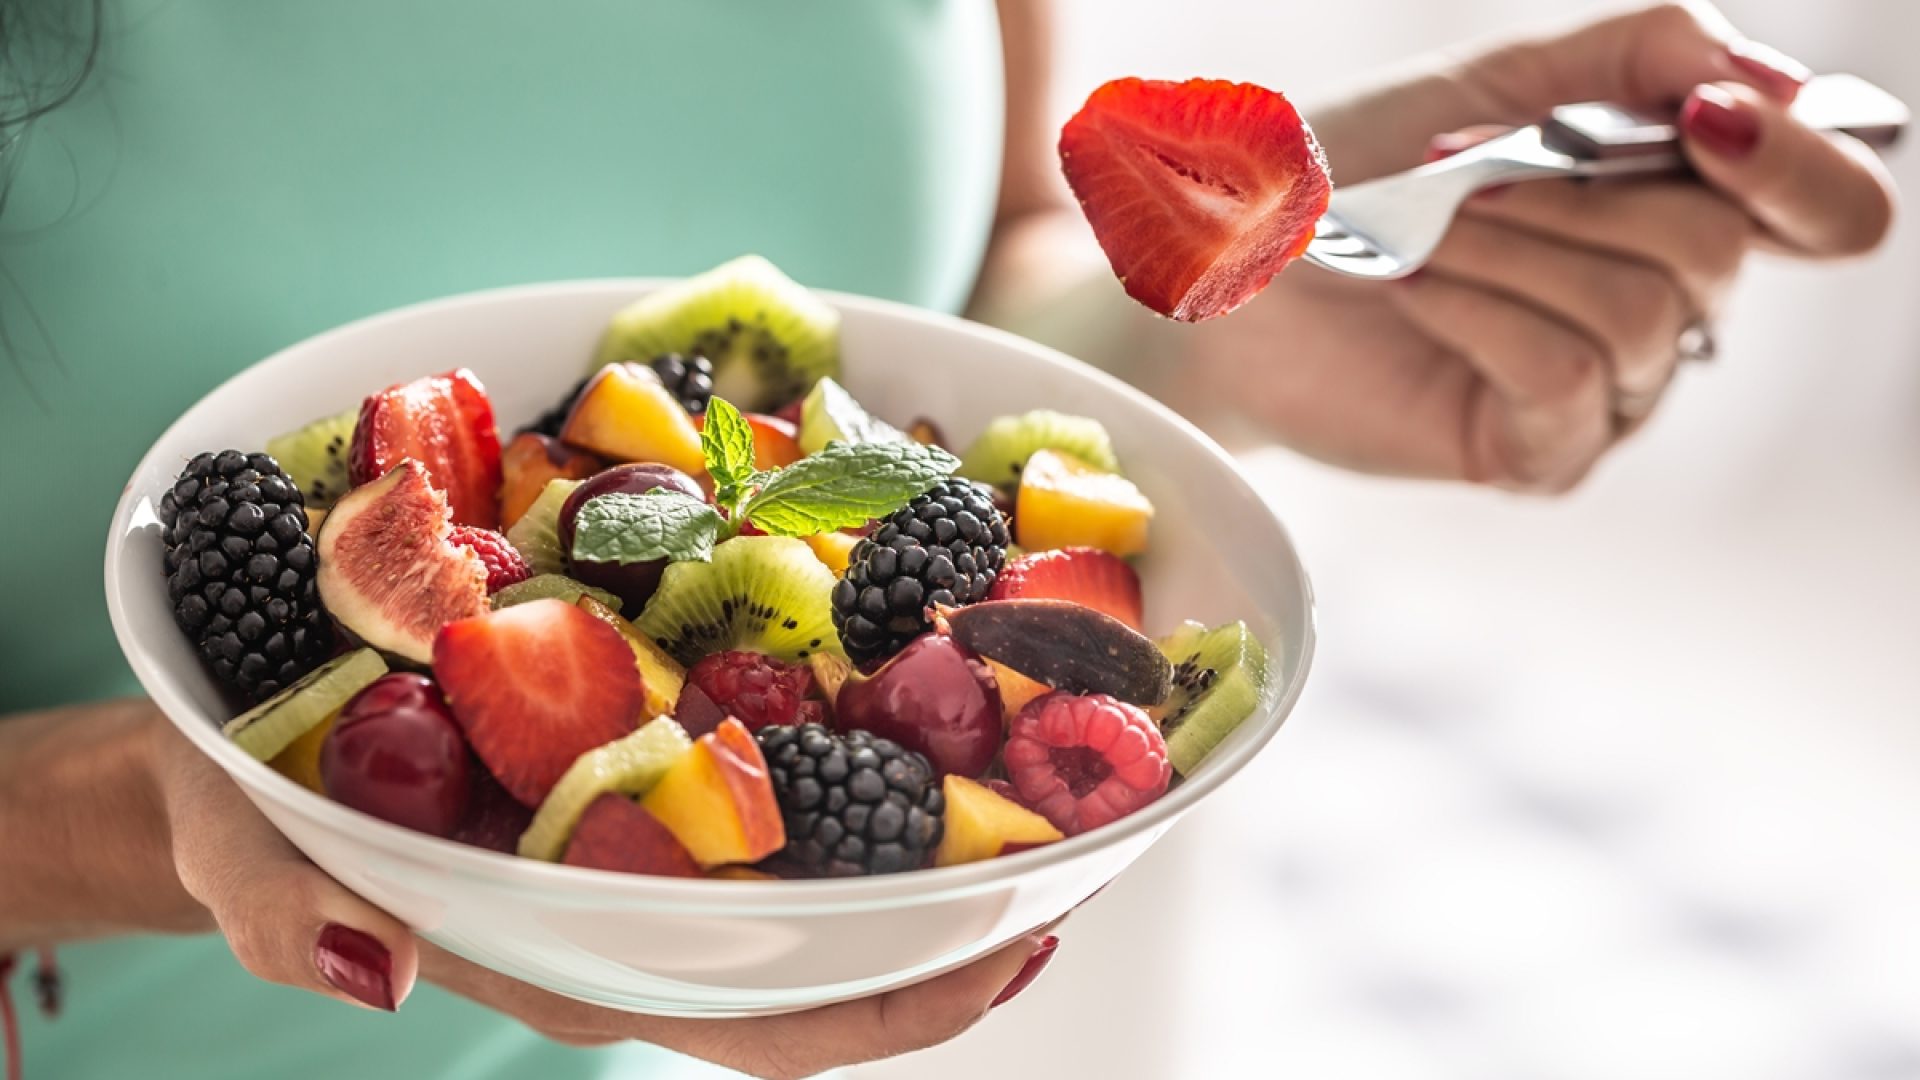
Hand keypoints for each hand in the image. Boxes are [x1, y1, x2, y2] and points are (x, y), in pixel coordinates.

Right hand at [150, 719, 1054, 1078]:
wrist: (240, 741)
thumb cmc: (252, 819)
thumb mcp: (253, 862)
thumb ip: (295, 915)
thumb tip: (369, 970)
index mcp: (582, 955)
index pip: (766, 1022)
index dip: (892, 1009)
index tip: (1010, 960)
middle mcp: (643, 901)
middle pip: (828, 940)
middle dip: (953, 909)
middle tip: (1076, 850)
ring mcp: (648, 826)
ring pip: (810, 841)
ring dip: (922, 804)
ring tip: (1027, 743)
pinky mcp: (636, 744)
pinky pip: (761, 739)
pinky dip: (839, 700)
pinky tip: (897, 638)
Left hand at [1167, 2, 1896, 490]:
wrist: (1230, 268)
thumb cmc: (1351, 174)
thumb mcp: (1496, 82)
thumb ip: (1640, 56)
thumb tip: (1768, 78)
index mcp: (1673, 201)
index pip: (1828, 208)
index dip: (1802, 164)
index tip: (1713, 117)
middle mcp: (1663, 303)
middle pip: (1715, 249)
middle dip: (1571, 193)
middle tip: (1456, 172)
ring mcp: (1608, 391)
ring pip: (1636, 314)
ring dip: (1507, 247)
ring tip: (1416, 233)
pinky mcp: (1538, 453)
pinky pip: (1565, 377)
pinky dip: (1478, 311)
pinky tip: (1411, 285)